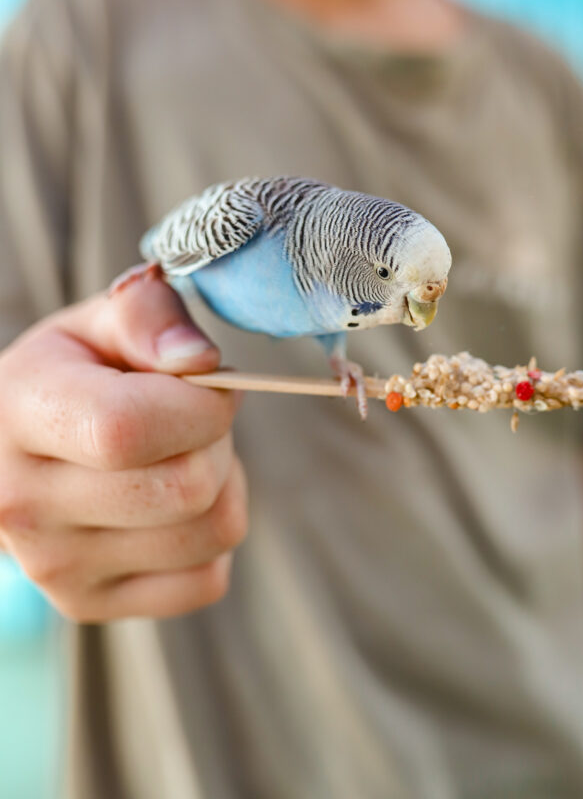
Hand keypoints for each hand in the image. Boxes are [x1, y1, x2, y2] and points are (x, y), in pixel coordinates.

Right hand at [0, 277, 246, 621]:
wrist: (12, 451)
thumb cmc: (70, 376)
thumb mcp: (97, 323)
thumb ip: (149, 315)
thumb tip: (201, 362)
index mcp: (19, 416)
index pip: (127, 430)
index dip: (200, 404)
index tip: (207, 383)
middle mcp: (24, 505)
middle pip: (187, 488)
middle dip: (217, 439)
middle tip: (192, 417)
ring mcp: (55, 569)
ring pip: (214, 534)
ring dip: (222, 485)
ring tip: (179, 456)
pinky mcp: (89, 606)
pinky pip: (209, 578)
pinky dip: (212, 537)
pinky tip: (171, 504)